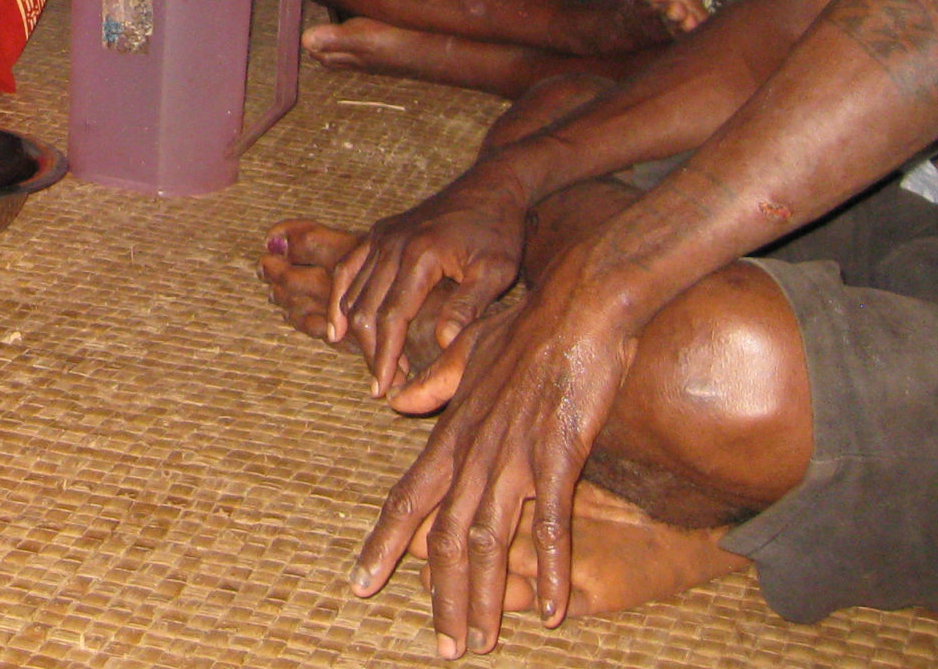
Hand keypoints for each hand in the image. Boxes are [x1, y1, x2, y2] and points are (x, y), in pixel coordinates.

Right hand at [328, 168, 530, 399]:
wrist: (490, 187)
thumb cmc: (497, 231)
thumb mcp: (495, 271)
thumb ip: (468, 306)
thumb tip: (444, 344)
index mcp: (420, 256)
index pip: (392, 316)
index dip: (385, 355)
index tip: (384, 389)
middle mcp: (392, 244)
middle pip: (366, 308)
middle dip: (370, 351)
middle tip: (383, 385)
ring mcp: (381, 237)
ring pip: (352, 292)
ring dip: (357, 332)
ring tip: (373, 366)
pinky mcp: (378, 233)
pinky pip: (348, 269)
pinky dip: (338, 299)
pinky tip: (338, 328)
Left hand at [351, 258, 638, 654]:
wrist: (576, 304)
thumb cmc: (526, 328)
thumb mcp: (466, 354)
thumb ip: (433, 385)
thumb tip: (395, 401)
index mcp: (452, 432)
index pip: (408, 499)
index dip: (385, 543)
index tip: (362, 582)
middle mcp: (474, 451)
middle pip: (447, 537)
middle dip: (442, 595)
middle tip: (443, 647)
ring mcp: (514, 455)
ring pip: (489, 539)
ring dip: (485, 597)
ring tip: (479, 641)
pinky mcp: (558, 454)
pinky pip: (551, 523)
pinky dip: (551, 569)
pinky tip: (556, 611)